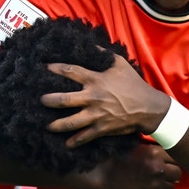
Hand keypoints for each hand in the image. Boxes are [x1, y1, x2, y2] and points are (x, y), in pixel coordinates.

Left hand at [42, 54, 167, 146]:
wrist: (148, 107)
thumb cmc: (133, 83)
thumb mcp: (119, 63)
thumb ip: (102, 53)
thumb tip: (88, 44)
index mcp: (95, 80)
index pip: (70, 72)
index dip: (55, 69)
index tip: (44, 68)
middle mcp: (92, 97)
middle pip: (64, 100)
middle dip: (49, 101)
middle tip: (40, 100)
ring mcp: (96, 115)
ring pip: (71, 122)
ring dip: (56, 124)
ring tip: (46, 125)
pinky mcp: (101, 128)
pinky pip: (85, 136)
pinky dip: (75, 141)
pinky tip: (66, 144)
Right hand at [81, 142, 180, 188]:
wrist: (99, 175)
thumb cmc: (114, 157)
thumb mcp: (134, 145)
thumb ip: (151, 147)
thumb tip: (165, 145)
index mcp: (155, 154)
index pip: (176, 157)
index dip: (171, 158)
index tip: (166, 160)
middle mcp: (159, 170)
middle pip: (177, 172)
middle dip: (171, 171)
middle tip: (162, 170)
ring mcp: (155, 186)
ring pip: (172, 186)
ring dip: (165, 183)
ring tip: (154, 180)